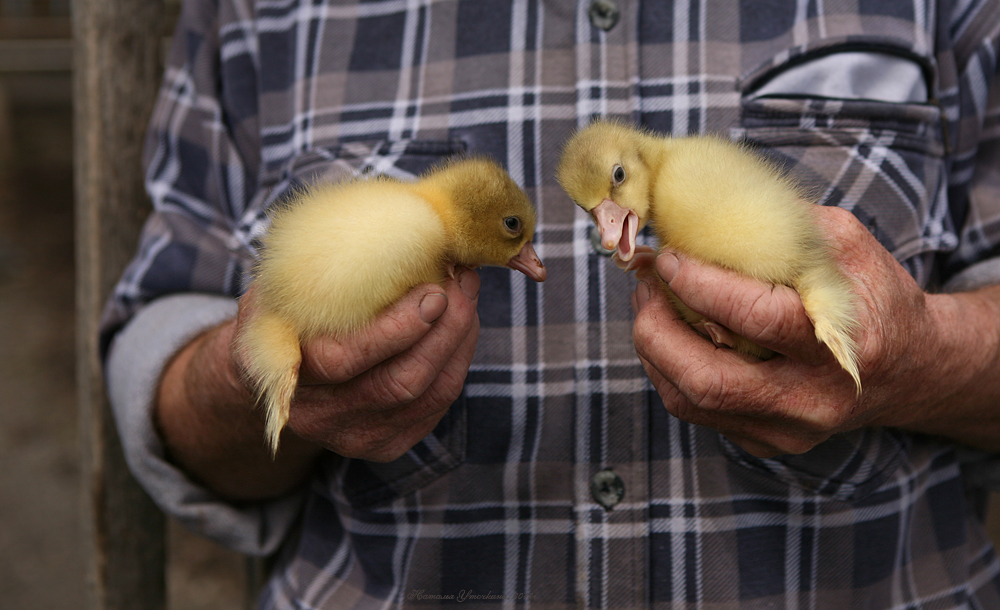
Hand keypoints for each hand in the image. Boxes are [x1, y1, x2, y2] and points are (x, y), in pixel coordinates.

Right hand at [157, 267, 480, 500]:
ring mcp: (357, 436)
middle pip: (400, 383)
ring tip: (466, 294)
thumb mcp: (275, 289)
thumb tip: (378, 224)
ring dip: (460, 339)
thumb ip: (309, 269)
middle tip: (461, 281)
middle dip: (444, 329)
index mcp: (285, 373)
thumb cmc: (280, 317)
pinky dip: (458, 359)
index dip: (396, 328)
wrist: (268, 376)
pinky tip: (461, 324)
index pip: (345, 361)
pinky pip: (440, 405)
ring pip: (430, 394)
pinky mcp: (388, 442)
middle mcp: (321, 415)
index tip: (432, 290)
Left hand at [630, 206, 999, 456]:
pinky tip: (667, 333)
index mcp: (841, 344)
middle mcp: (812, 398)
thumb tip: (707, 210)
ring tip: (647, 302)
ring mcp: (786, 429)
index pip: (758, 319)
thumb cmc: (873, 298)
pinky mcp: (765, 441)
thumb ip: (787, 228)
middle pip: (708, 379)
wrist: (910, 370)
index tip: (667, 257)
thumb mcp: (848, 247)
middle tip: (643, 284)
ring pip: (691, 401)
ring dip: (653, 348)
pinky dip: (668, 369)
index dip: (700, 285)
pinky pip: (696, 410)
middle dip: (656, 328)